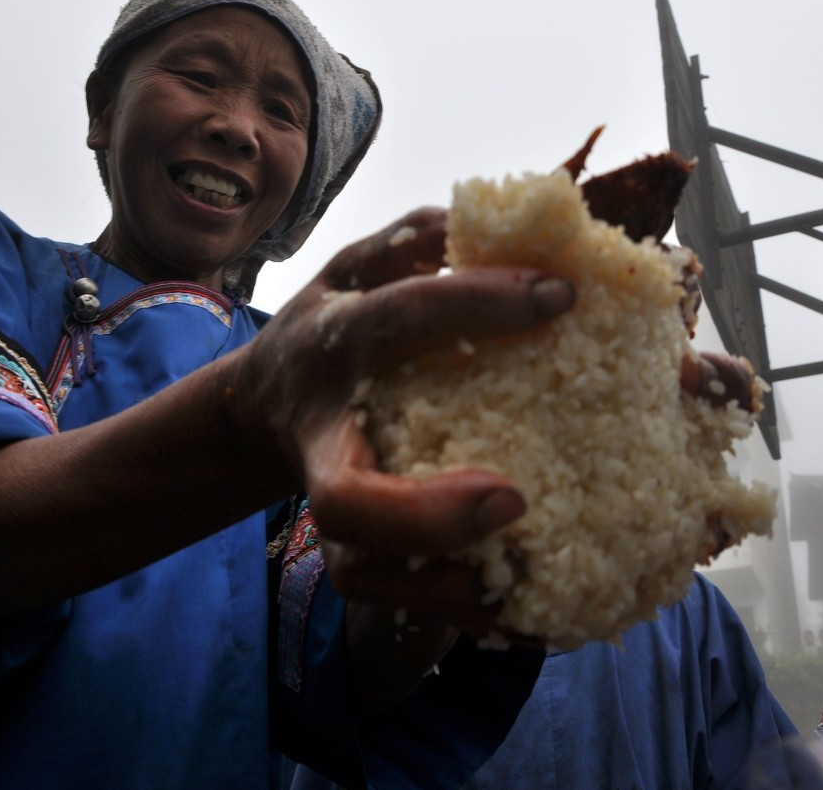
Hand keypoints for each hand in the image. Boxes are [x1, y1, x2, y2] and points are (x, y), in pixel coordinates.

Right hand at [235, 207, 573, 634]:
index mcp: (336, 341)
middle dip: (424, 514)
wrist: (261, 403)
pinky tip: (514, 602)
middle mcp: (325, 431)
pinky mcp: (342, 545)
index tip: (562, 295)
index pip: (401, 320)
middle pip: (349, 498)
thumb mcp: (361, 265)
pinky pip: (383, 595)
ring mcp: (326, 500)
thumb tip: (523, 216)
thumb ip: (423, 238)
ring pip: (357, 570)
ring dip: (435, 586)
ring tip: (515, 580)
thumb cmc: (333, 325)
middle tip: (514, 501)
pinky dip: (446, 607)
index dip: (477, 305)